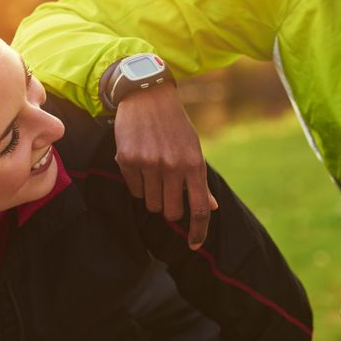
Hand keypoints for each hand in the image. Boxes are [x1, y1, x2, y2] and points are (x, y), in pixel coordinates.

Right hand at [113, 82, 216, 248]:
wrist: (146, 96)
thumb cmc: (174, 125)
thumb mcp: (193, 148)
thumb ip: (200, 179)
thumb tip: (212, 207)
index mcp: (194, 163)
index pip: (200, 208)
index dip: (198, 231)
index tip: (194, 244)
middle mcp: (172, 166)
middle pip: (172, 212)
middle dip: (170, 209)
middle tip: (169, 194)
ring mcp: (149, 164)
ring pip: (151, 204)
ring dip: (153, 197)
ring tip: (154, 174)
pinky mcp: (128, 160)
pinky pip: (134, 190)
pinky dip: (138, 184)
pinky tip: (140, 164)